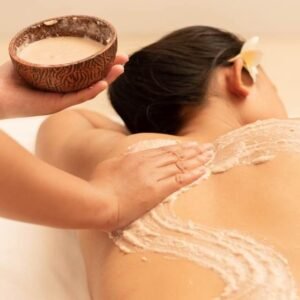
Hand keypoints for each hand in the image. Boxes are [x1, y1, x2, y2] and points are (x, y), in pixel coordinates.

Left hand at [0, 54, 127, 118]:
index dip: (101, 62)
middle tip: (124, 59)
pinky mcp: (55, 106)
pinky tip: (102, 84)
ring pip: (89, 89)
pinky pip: (76, 98)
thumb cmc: (8, 76)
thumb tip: (59, 34)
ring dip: (107, 80)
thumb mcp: (31, 57)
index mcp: (63, 80)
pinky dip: (90, 91)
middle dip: (110, 69)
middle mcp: (65, 90)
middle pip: (93, 79)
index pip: (87, 71)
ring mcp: (62, 99)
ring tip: (120, 69)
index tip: (114, 51)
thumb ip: (47, 51)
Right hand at [90, 142, 213, 230]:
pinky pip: (179, 180)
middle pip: (175, 155)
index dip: (179, 148)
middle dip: (193, 151)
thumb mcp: (110, 166)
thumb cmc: (99, 185)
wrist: (99, 202)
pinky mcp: (157, 191)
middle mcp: (148, 164)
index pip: (163, 151)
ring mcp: (153, 176)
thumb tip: (129, 158)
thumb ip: (123, 160)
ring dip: (196, 160)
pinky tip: (203, 171)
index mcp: (136, 157)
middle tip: (207, 147)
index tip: (190, 146)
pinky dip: (192, 175)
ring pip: (180, 165)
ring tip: (209, 156)